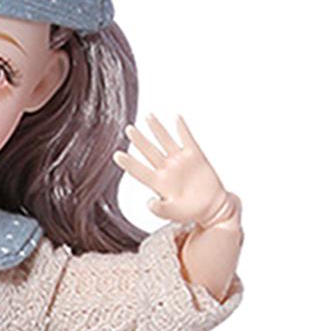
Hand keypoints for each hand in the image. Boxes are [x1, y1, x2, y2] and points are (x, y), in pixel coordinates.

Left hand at [113, 114, 230, 226]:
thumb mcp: (173, 214)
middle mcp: (166, 169)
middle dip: (139, 140)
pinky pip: (187, 139)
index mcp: (158, 183)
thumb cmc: (190, 211)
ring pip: (165, 141)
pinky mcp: (195, 156)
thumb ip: (160, 210)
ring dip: (157, 129)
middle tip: (129, 129)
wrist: (212, 207)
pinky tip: (176, 117)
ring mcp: (180, 161)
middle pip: (149, 151)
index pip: (139, 171)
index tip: (116, 155)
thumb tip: (149, 203)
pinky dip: (182, 128)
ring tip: (148, 116)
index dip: (128, 163)